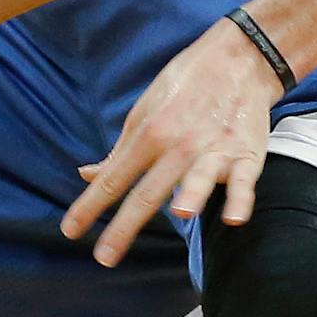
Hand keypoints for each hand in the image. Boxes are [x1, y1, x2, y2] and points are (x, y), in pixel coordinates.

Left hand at [61, 16, 282, 266]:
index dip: (90, 205)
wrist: (237, 59)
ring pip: (198, 178)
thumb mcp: (145, 111)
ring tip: (181, 213)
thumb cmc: (185, 86)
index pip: (114, 178)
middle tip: (104, 257)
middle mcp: (179, 145)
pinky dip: (241, 198)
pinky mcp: (246, 154)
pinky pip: (243, 181)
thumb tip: (88, 173)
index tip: (70, 231)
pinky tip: (234, 218)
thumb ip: (120, 149)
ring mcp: (213, 150)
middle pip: (149, 192)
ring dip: (192, 194)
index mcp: (151, 134)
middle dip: (124, 226)